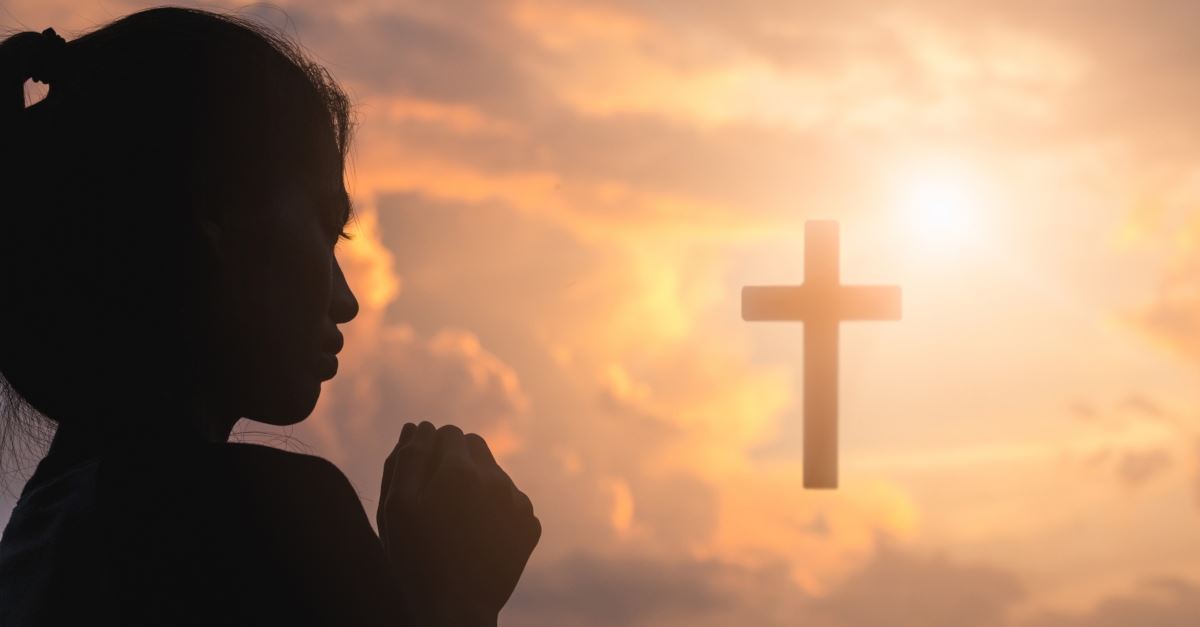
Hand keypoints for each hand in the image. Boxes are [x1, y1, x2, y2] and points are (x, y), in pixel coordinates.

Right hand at [378, 422, 540, 626]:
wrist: (455, 609)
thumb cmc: (416, 558)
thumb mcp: (396, 507)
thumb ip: (406, 459)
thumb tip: (418, 426)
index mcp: (460, 470)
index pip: (447, 432)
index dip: (431, 449)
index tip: (422, 477)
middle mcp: (496, 480)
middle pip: (475, 444)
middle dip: (456, 459)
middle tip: (438, 494)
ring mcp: (518, 503)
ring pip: (495, 472)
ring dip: (476, 483)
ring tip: (456, 520)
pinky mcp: (531, 524)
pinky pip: (511, 499)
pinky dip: (495, 508)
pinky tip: (477, 535)